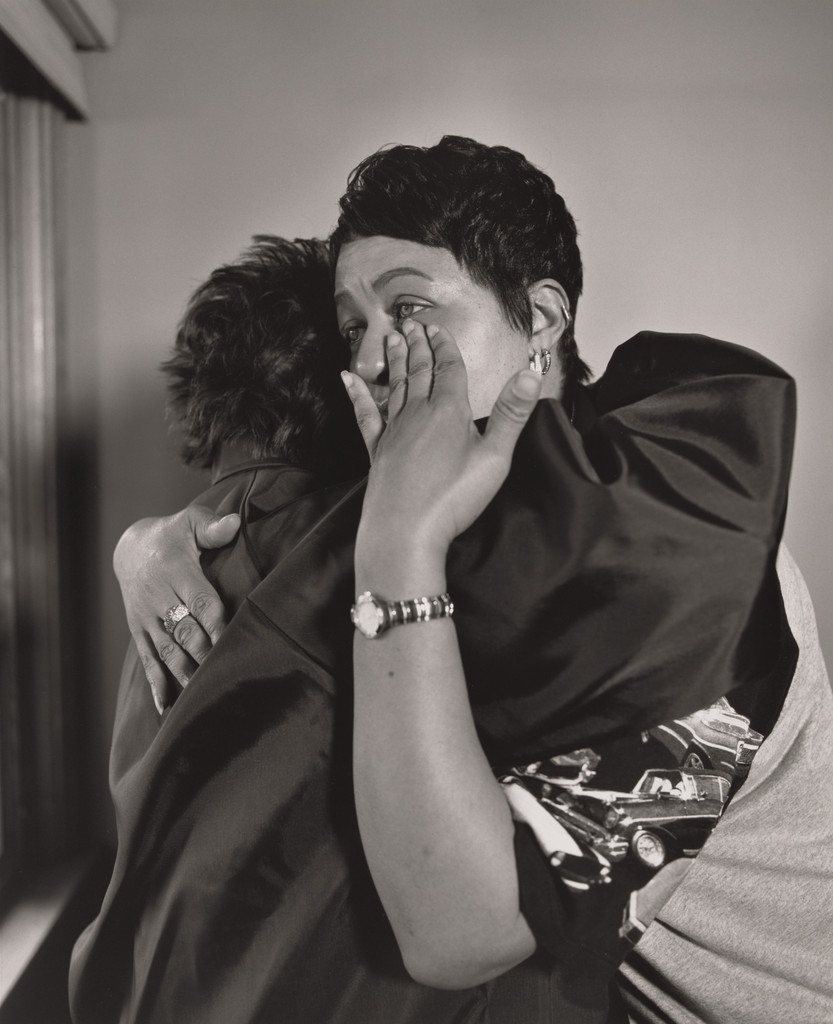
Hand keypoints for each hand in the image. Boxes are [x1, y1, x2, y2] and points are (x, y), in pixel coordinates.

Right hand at [113, 505, 239, 711]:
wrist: (130, 547)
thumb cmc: (172, 535)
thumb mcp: (189, 521)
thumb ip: (212, 526)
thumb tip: (234, 523)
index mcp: (175, 572)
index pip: (200, 602)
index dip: (216, 624)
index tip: (232, 642)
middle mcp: (158, 597)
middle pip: (185, 631)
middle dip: (204, 655)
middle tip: (223, 676)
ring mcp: (146, 617)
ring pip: (167, 650)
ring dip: (184, 674)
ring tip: (201, 695)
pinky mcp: (138, 630)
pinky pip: (147, 659)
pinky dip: (157, 684)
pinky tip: (167, 708)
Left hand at [343, 319, 541, 566]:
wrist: (405, 530)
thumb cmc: (453, 498)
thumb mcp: (494, 457)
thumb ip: (512, 413)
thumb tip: (530, 371)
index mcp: (449, 411)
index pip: (449, 368)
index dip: (445, 346)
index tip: (437, 328)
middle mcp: (418, 413)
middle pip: (419, 371)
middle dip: (418, 346)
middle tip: (412, 324)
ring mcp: (394, 431)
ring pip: (395, 386)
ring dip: (395, 361)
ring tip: (391, 339)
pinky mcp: (377, 450)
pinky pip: (366, 414)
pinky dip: (358, 394)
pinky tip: (347, 379)